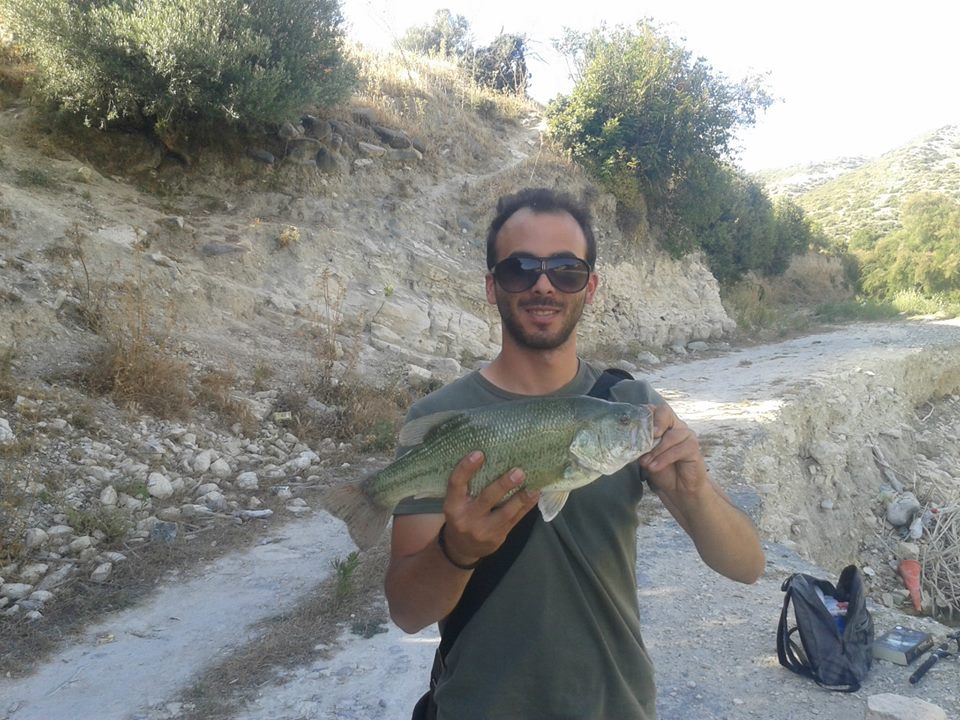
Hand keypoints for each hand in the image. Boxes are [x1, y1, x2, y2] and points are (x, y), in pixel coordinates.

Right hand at [439, 451, 539, 566]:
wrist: (461, 548)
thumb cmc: (461, 515)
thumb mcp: (456, 502)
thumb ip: (468, 486)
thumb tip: (492, 457)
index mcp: (452, 505)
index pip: (456, 484)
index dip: (466, 468)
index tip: (479, 453)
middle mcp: (466, 517)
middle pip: (486, 498)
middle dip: (503, 485)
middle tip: (518, 471)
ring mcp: (483, 529)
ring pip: (505, 512)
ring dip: (521, 498)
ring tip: (533, 485)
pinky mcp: (497, 537)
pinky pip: (515, 520)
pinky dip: (526, 506)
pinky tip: (535, 494)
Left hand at [638, 404, 707, 496]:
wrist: (677, 487)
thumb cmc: (661, 468)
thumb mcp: (646, 455)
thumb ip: (640, 445)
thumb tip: (629, 441)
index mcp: (663, 423)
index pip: (654, 409)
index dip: (645, 414)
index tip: (636, 426)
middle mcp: (675, 425)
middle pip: (665, 412)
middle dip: (654, 424)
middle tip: (647, 439)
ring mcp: (686, 435)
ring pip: (670, 436)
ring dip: (656, 451)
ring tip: (646, 463)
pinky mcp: (693, 447)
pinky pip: (678, 449)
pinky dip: (664, 458)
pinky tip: (655, 467)